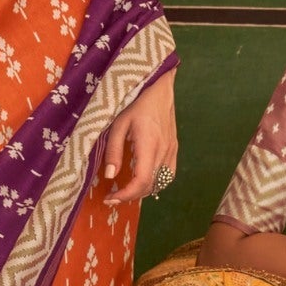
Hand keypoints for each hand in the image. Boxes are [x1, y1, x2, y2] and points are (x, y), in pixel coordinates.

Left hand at [102, 68, 177, 205]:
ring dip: (143, 190)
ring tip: (127, 189)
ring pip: (161, 183)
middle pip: (151, 186)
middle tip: (113, 196)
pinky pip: (168, 174)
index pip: (142, 181)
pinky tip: (144, 179)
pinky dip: (155, 183)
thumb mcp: (118, 124)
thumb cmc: (135, 102)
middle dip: (131, 195)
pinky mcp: (175, 149)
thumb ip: (114, 150)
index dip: (126, 195)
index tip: (110, 198)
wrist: (159, 88)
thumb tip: (110, 176)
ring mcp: (172, 151)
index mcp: (149, 145)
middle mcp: (164, 151)